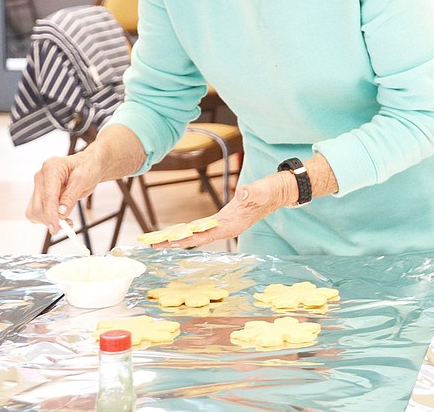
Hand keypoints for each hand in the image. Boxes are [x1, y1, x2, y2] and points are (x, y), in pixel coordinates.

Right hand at [25, 124, 145, 234]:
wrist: (88, 164)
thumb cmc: (87, 168)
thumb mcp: (83, 180)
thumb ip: (71, 197)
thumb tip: (60, 214)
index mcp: (51, 168)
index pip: (48, 196)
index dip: (51, 214)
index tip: (56, 228)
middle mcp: (41, 176)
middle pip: (38, 206)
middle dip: (51, 219)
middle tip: (68, 225)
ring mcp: (39, 186)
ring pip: (35, 212)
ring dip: (49, 220)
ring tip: (67, 220)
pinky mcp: (40, 194)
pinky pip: (38, 212)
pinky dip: (48, 218)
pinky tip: (61, 217)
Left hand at [151, 170, 296, 249]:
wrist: (280, 191)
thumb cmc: (272, 190)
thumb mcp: (263, 189)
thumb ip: (254, 192)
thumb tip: (243, 194)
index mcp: (233, 224)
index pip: (205, 234)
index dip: (186, 238)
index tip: (168, 242)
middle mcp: (227, 228)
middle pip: (196, 238)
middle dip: (174, 242)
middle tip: (152, 244)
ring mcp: (226, 224)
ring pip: (198, 234)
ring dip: (178, 238)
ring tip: (158, 240)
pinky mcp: (225, 219)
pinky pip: (203, 228)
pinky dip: (189, 230)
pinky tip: (178, 232)